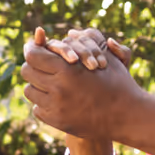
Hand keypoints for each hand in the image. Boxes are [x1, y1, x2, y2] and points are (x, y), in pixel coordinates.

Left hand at [22, 27, 149, 139]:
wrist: (127, 116)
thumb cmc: (118, 82)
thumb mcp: (104, 57)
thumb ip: (82, 42)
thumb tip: (63, 32)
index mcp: (68, 68)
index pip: (32, 55)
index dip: (31, 50)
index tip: (34, 49)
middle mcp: (58, 88)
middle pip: (27, 72)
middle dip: (33, 66)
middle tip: (41, 65)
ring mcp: (56, 107)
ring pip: (29, 91)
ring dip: (37, 85)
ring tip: (49, 83)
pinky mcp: (57, 122)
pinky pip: (37, 109)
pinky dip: (43, 103)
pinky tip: (56, 99)